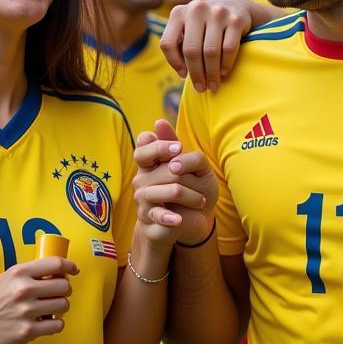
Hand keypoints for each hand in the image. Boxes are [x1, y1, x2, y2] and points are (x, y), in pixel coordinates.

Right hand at [0, 256, 78, 343]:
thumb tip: (54, 270)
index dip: (69, 266)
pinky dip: (55, 324)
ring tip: (50, 309)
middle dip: (64, 290)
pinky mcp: (28, 331)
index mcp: (18, 273)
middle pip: (64, 285)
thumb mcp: (5, 278)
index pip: (55, 263)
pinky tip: (46, 322)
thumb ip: (27, 274)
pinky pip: (57, 325)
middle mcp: (24, 290)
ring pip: (63, 305)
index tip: (74, 270)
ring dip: (60, 307)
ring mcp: (26, 312)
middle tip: (57, 294)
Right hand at [133, 119, 216, 245]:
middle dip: (190, 176)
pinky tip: (178, 219)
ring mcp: (143, 200)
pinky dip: (170, 217)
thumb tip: (159, 122)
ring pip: (173, 190)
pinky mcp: (149, 220)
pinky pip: (159, 215)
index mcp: (150, 163)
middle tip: (201, 183)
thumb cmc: (192, 189)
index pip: (143, 146)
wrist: (191, 221)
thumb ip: (177, 146)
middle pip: (167, 169)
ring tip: (200, 201)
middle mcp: (142, 180)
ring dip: (192, 196)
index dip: (159, 146)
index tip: (179, 148)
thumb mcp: (192, 167)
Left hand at [160, 0, 254, 92]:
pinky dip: (226, 64)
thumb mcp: (187, 29)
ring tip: (213, 85)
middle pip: (191, 50)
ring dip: (212, 73)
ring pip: (211, 51)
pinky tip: (224, 72)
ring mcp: (217, 12)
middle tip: (201, 88)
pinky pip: (228, 49)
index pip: (167, 44)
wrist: (235, 7)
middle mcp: (196, 9)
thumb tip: (183, 72)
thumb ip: (179, 45)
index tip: (183, 76)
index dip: (174, 63)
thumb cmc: (205, 26)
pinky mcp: (236, 19)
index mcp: (178, 12)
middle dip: (196, 74)